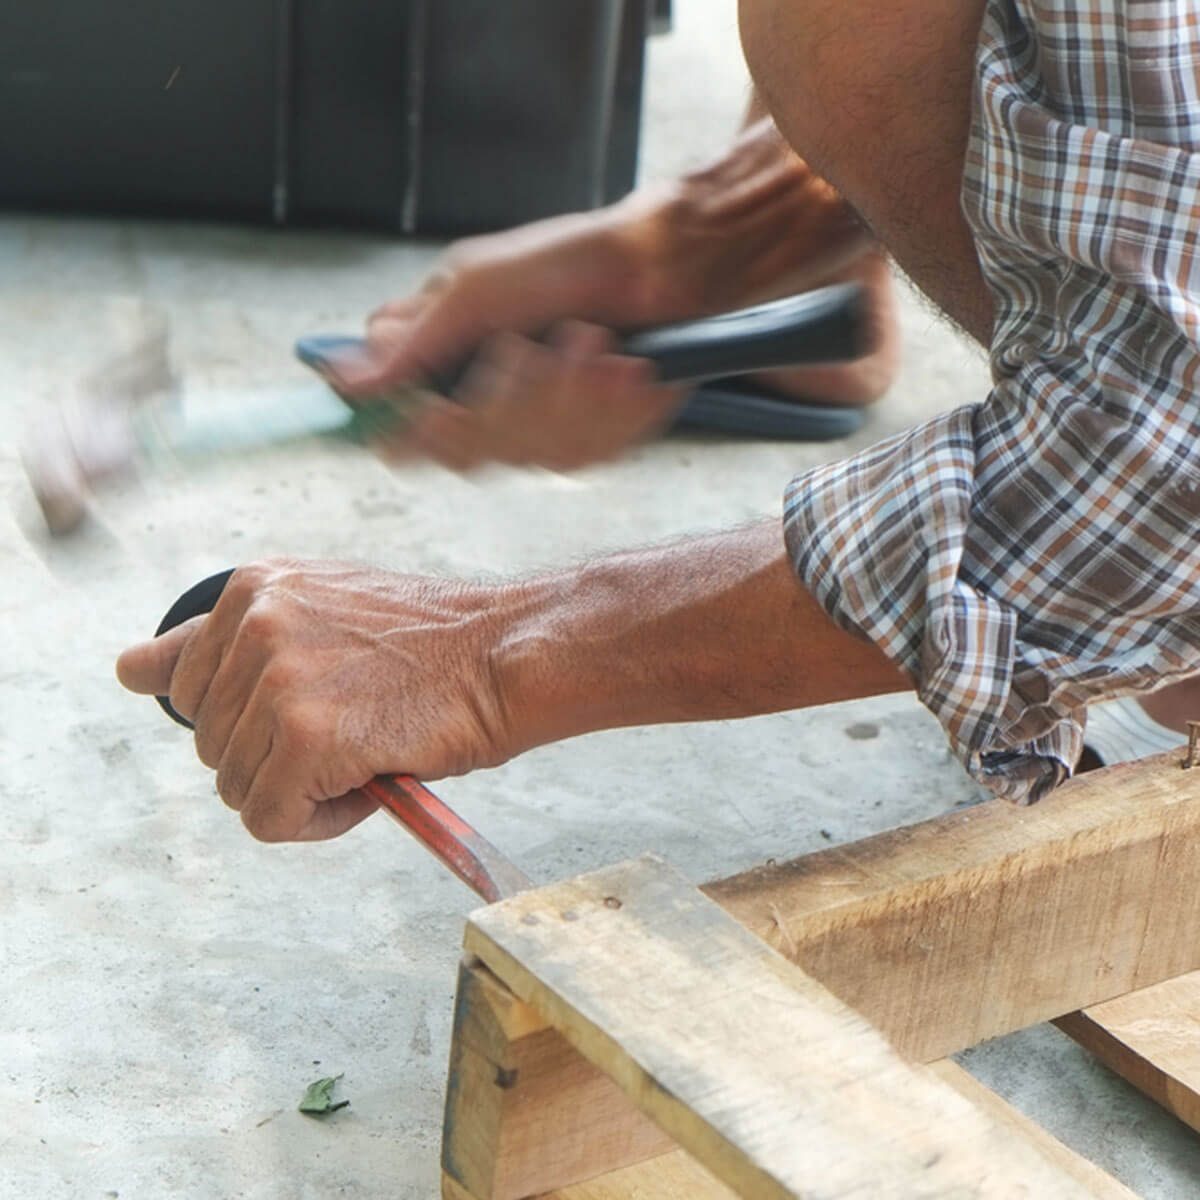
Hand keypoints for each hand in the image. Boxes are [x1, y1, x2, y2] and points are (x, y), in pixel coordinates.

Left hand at [115, 560, 514, 842]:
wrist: (505, 654)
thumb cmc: (427, 644)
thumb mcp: (316, 613)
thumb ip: (217, 641)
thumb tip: (125, 670)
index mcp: (252, 589)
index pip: (188, 688)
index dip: (252, 717)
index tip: (308, 706)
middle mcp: (256, 624)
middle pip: (211, 744)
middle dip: (276, 755)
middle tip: (354, 726)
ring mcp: (280, 681)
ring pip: (237, 787)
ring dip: (300, 788)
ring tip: (367, 747)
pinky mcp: (309, 738)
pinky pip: (271, 820)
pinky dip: (319, 821)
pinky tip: (368, 781)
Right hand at [328, 203, 685, 470]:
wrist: (653, 266)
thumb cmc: (559, 265)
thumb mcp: (473, 288)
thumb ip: (412, 340)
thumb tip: (341, 377)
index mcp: (445, 368)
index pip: (407, 436)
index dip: (413, 438)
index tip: (435, 415)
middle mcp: (488, 408)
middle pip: (470, 453)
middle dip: (507, 398)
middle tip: (527, 345)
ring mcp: (542, 430)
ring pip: (533, 455)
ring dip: (568, 392)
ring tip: (589, 338)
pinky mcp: (595, 441)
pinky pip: (590, 453)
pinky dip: (610, 404)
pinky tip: (624, 368)